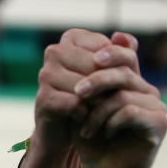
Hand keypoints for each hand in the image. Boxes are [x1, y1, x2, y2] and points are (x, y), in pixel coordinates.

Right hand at [33, 29, 139, 155]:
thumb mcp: (115, 74)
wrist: (70, 130)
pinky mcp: (42, 97)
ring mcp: (45, 74)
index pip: (106, 47)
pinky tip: (87, 118)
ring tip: (101, 109)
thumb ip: (123, 52)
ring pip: (85, 85)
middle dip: (109, 85)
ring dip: (99, 101)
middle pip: (94, 66)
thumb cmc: (96, 95)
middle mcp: (54, 51)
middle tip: (113, 100)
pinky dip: (85, 114)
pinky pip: (74, 103)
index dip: (118, 67)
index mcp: (72, 38)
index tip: (120, 81)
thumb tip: (120, 37)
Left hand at [72, 45, 166, 167]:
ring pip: (122, 94)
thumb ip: (81, 86)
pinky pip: (130, 111)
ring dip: (97, 111)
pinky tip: (102, 134)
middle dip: (96, 79)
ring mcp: (156, 106)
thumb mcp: (81, 110)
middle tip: (78, 92)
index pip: (126, 54)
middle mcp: (146, 91)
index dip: (110, 51)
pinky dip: (109, 122)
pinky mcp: (159, 123)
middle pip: (124, 71)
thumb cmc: (91, 140)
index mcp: (130, 83)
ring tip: (85, 128)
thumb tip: (73, 57)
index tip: (90, 59)